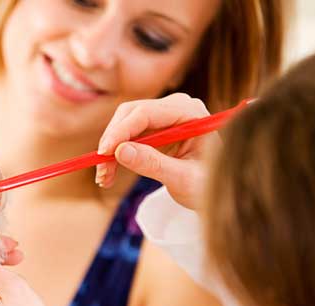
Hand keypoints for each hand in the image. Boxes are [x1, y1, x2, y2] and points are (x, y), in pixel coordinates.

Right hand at [95, 93, 216, 209]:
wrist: (213, 190)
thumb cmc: (207, 185)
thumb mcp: (183, 179)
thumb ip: (154, 164)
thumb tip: (120, 152)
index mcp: (190, 112)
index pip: (146, 113)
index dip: (121, 132)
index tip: (104, 154)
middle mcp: (175, 107)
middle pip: (130, 114)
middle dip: (112, 141)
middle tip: (101, 169)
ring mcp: (164, 116)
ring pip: (124, 124)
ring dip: (110, 150)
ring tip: (104, 177)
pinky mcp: (155, 128)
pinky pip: (127, 136)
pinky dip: (116, 154)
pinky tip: (109, 174)